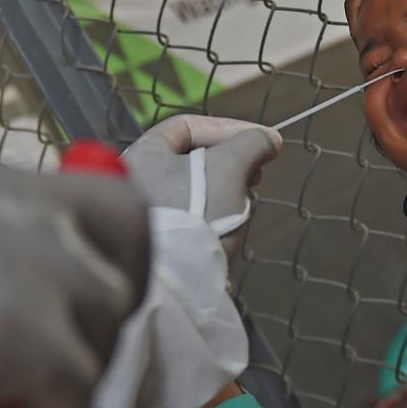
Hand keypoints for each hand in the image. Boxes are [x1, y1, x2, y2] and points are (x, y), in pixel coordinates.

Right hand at [0, 133, 150, 407]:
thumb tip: (21, 334)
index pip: (65, 191)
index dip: (85, 253)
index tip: (77, 308)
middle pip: (123, 220)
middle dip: (115, 292)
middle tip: (78, 356)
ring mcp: (16, 251)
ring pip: (106, 308)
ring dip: (68, 374)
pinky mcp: (21, 320)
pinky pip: (78, 379)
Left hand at [122, 114, 281, 261]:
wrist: (175, 280)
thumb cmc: (195, 210)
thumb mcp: (230, 166)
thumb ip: (251, 143)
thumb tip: (270, 138)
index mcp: (143, 156)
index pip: (187, 127)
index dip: (229, 128)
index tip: (263, 140)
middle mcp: (136, 183)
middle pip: (194, 161)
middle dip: (232, 165)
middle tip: (257, 174)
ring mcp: (150, 216)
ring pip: (198, 193)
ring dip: (227, 196)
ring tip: (242, 209)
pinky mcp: (164, 244)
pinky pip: (196, 220)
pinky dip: (217, 220)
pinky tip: (230, 232)